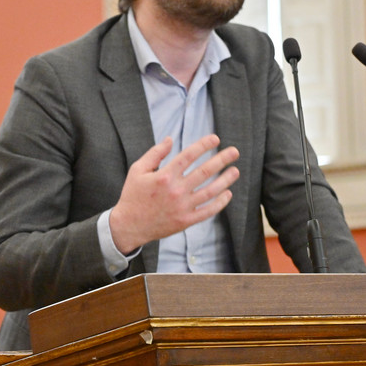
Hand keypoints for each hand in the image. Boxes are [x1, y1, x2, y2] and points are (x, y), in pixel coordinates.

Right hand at [108, 134, 239, 254]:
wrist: (129, 226)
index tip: (216, 139)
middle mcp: (176, 190)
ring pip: (210, 191)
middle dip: (222, 159)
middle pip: (205, 171)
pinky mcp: (185, 221)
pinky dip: (220, 203)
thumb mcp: (137, 170)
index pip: (189, 155)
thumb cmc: (133, 195)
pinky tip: (228, 194)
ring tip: (236, 171)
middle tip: (234, 151)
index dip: (204, 145)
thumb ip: (155, 153)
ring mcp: (182, 207)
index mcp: (164, 175)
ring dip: (225, 180)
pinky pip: (207, 211)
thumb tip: (170, 139)